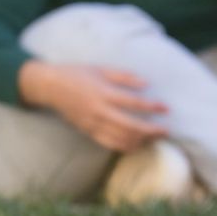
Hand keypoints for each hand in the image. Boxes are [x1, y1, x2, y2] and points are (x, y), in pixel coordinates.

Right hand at [18, 61, 168, 151]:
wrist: (50, 86)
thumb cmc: (78, 74)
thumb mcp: (102, 69)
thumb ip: (125, 77)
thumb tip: (147, 85)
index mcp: (104, 93)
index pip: (134, 103)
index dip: (153, 107)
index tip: (167, 108)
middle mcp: (99, 111)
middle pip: (131, 126)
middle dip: (152, 130)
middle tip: (166, 131)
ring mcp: (93, 124)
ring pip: (121, 138)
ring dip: (141, 140)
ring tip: (155, 138)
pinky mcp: (88, 132)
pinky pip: (109, 143)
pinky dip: (125, 146)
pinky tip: (137, 144)